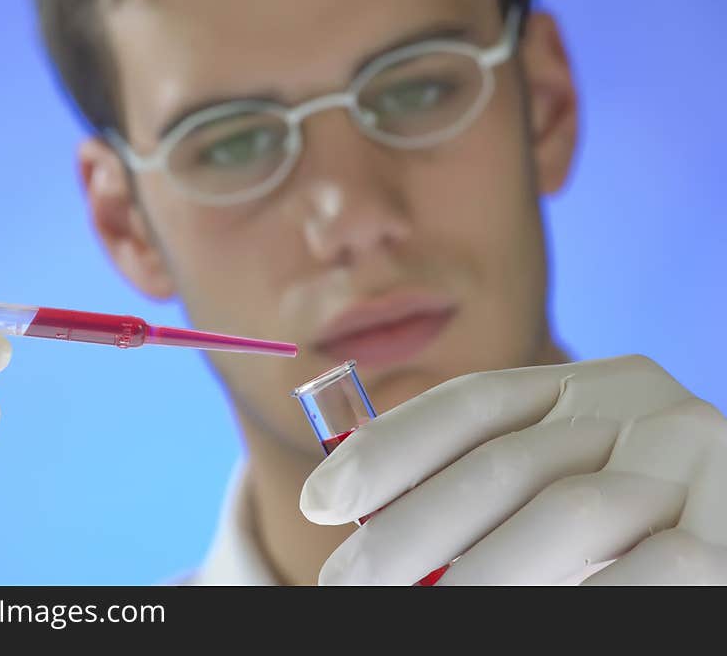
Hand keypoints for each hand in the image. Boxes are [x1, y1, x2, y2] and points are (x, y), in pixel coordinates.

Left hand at [300, 355, 726, 584]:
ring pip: (560, 514)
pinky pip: (637, 572)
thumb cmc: (621, 528)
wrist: (717, 535)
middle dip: (408, 532)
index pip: (472, 402)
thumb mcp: (547, 489)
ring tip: (414, 615)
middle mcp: (642, 406)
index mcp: (588, 385)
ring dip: (474, 577)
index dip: (388, 449)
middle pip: (501, 462)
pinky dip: (566, 603)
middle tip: (344, 583)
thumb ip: (476, 484)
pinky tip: (501, 623)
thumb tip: (358, 503)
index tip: (320, 498)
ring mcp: (692, 463)